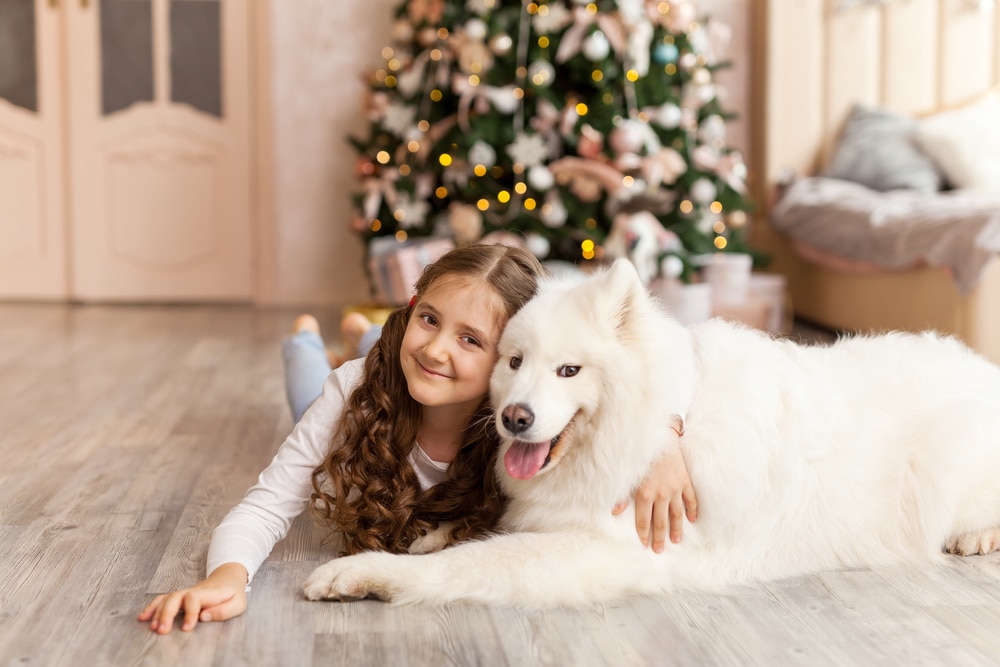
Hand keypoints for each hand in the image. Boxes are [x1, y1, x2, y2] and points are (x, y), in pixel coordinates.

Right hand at [137, 563, 248, 633]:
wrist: (228, 577)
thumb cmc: (233, 593)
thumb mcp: (238, 603)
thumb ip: (224, 611)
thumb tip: (204, 617)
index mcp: (209, 593)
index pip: (194, 598)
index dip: (189, 612)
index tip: (187, 628)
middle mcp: (193, 591)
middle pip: (176, 597)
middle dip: (167, 614)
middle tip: (162, 630)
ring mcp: (185, 593)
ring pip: (167, 598)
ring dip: (158, 612)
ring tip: (153, 627)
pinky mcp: (180, 597)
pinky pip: (163, 599)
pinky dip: (152, 607)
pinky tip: (143, 617)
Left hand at [613, 419, 696, 551]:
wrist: (660, 437)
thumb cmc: (641, 456)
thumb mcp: (629, 475)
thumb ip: (622, 495)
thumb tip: (614, 512)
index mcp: (644, 494)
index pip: (643, 520)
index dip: (643, 534)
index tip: (644, 545)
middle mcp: (661, 494)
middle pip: (660, 521)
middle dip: (659, 538)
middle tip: (659, 550)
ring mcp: (675, 489)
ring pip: (677, 514)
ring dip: (676, 528)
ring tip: (676, 540)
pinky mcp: (685, 481)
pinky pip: (691, 499)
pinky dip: (692, 510)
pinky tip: (693, 520)